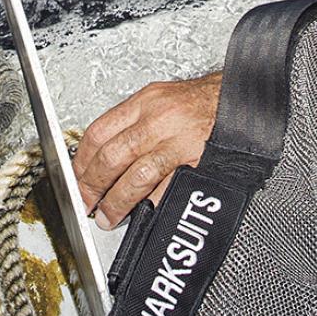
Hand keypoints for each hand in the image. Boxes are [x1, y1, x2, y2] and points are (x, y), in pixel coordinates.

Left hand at [72, 72, 222, 230]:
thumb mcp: (161, 99)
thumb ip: (134, 122)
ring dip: (116, 201)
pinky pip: (165, 187)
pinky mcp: (195, 161)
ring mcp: (177, 140)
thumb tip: (105, 157)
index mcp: (145, 101)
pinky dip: (150, 203)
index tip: (76, 177)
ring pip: (135, 175)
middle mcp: (158, 119)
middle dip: (92, 185)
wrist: (240, 99)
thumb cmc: (201, 102)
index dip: (82, 161)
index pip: (100, 132)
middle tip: (85, 202)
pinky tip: (141, 212)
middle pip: (112, 156)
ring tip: (108, 216)